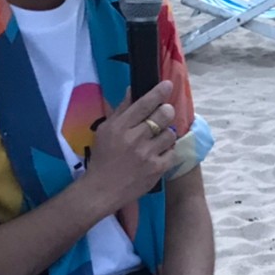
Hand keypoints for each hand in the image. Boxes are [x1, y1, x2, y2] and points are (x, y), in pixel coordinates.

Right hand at [82, 80, 176, 210]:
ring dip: (167, 132)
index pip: (144, 104)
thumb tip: (132, 90)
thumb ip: (120, 110)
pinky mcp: (157, 169)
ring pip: (170, 134)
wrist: (102, 189)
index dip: (158, 93)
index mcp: (120, 127)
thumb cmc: (102, 158)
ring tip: (159, 136)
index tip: (168, 85)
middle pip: (162, 116)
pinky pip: (172, 152)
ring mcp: (148, 155)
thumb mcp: (105, 130)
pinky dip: (168, 150)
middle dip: (167, 111)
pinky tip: (160, 152)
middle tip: (165, 113)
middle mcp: (135, 138)